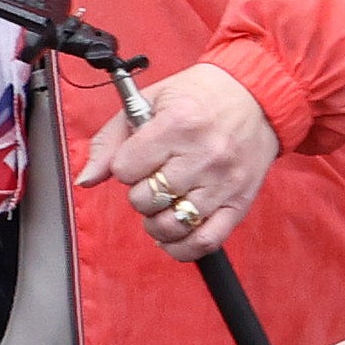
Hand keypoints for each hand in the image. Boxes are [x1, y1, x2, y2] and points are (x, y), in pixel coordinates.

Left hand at [80, 61, 281, 256]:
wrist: (257, 96)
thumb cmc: (201, 96)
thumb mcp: (150, 101)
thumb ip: (111, 139)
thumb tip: (86, 180)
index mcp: (178, 124)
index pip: (126, 169)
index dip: (124, 167)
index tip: (137, 159)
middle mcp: (203, 156)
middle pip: (147, 199)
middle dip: (140, 193)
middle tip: (152, 179)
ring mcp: (224, 183)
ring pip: (172, 224)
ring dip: (156, 222)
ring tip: (160, 208)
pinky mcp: (239, 203)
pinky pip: (207, 241)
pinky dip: (183, 248)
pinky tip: (173, 236)